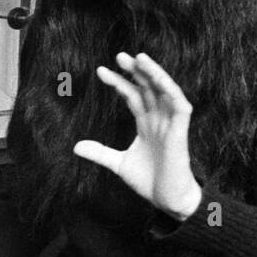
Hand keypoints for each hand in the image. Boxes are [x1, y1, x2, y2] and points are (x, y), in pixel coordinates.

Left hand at [72, 51, 202, 220]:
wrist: (168, 200)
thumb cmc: (150, 181)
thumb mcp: (118, 164)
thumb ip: (100, 153)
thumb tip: (76, 146)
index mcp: (146, 124)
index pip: (132, 96)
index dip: (119, 83)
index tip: (101, 71)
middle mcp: (159, 120)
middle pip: (148, 88)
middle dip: (135, 72)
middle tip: (119, 56)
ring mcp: (170, 124)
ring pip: (164, 91)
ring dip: (153, 73)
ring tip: (139, 58)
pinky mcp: (181, 131)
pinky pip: (179, 105)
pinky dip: (170, 90)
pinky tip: (159, 78)